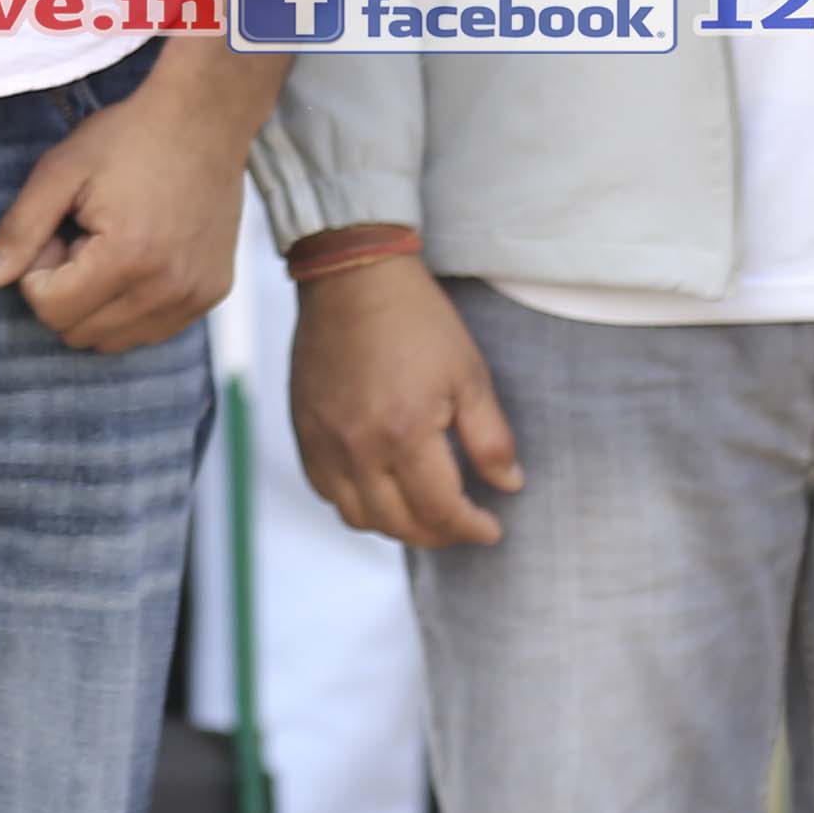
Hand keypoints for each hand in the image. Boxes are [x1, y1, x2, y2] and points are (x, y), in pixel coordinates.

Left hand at [0, 54, 249, 353]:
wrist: (205, 117)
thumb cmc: (128, 138)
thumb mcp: (60, 172)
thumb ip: (19, 229)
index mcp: (127, 259)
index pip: (51, 310)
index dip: (39, 271)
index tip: (59, 229)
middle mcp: (167, 289)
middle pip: (79, 333)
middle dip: (66, 290)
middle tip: (83, 236)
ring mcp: (195, 297)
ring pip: (113, 341)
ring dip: (97, 302)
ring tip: (111, 246)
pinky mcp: (212, 295)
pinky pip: (151, 331)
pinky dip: (130, 306)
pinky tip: (139, 255)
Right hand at [290, 250, 520, 548]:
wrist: (352, 278)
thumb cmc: (417, 320)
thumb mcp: (469, 374)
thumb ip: (491, 438)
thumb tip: (509, 486)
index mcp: (406, 432)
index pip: (441, 510)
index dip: (472, 528)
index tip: (491, 528)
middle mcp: (359, 446)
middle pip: (399, 525)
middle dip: (439, 534)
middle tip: (463, 524)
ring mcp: (325, 441)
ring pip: (358, 517)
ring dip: (396, 527)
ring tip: (423, 513)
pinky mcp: (304, 430)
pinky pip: (325, 491)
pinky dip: (356, 503)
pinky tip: (380, 489)